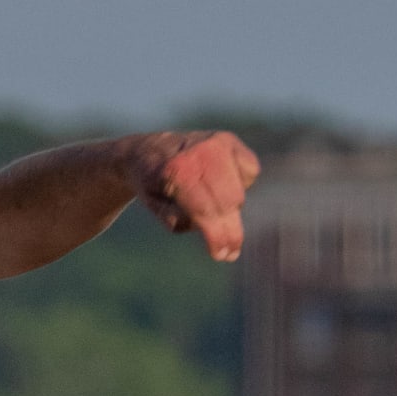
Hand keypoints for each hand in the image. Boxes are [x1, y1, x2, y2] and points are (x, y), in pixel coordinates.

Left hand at [134, 131, 259, 262]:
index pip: (206, 209)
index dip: (217, 236)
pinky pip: (250, 173)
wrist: (146, 149)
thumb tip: (205, 227)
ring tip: (206, 203)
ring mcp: (217, 142)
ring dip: (230, 206)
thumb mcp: (155, 207)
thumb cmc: (151, 184)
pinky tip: (219, 180)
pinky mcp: (230, 140)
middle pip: (229, 202)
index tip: (221, 255)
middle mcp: (200, 152)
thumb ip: (176, 220)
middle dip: (230, 230)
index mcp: (175, 171)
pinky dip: (240, 183)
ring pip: (240, 190)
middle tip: (228, 252)